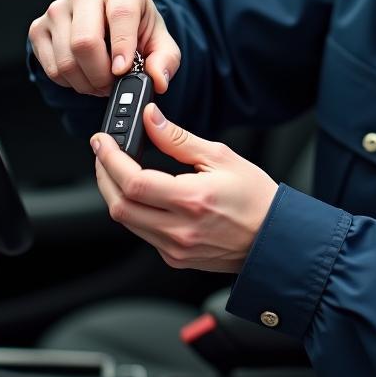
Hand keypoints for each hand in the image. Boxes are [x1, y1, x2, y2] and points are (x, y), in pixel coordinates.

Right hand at [29, 0, 176, 95]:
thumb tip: (157, 80)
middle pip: (85, 42)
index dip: (122, 47)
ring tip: (102, 81)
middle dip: (101, 74)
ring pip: (66, 60)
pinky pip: (51, 68)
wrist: (111, 18)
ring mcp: (58, 8)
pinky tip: (85, 74)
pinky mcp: (39, 27)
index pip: (119, 15)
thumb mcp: (160, 40)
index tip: (123, 70)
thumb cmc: (136, 27)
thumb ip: (166, 60)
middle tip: (113, 84)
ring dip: (87, 83)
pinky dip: (70, 82)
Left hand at [91, 103, 279, 273]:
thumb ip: (179, 139)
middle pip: (119, 205)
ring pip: (126, 221)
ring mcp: (175, 248)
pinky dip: (134, 210)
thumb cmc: (255, 198)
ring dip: (115, 193)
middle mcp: (180, 229)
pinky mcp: (174, 257)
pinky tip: (141, 194)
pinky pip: (142, 233)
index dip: (110, 159)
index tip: (102, 141)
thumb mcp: (220, 157)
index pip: (134, 181)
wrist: (272, 238)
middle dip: (104, 175)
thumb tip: (151, 119)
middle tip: (104, 153)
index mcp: (192, 200)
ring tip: (118, 169)